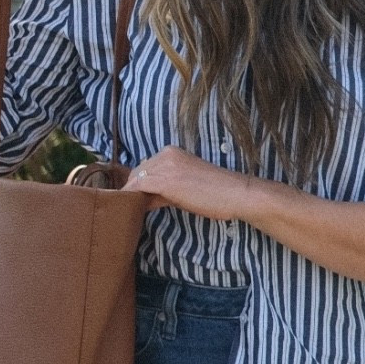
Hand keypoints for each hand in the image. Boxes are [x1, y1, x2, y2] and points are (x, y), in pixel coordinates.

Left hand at [125, 146, 249, 221]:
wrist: (234, 194)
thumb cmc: (216, 193)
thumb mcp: (185, 186)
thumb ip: (164, 189)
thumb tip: (145, 198)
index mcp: (172, 152)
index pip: (146, 168)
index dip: (140, 185)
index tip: (137, 200)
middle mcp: (165, 154)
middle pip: (137, 173)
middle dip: (134, 190)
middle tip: (133, 208)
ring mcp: (164, 166)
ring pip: (135, 181)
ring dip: (131, 196)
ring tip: (130, 211)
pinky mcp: (164, 181)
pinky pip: (137, 189)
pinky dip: (131, 198)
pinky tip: (131, 210)